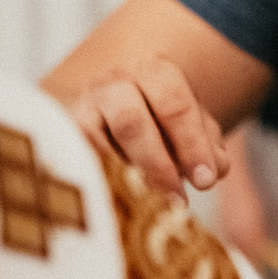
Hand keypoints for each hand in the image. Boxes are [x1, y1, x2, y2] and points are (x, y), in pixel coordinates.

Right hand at [60, 54, 229, 194]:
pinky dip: (100, 182)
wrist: (108, 109)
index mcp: (154, 71)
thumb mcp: (189, 125)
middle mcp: (113, 82)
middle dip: (158, 165)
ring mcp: (82, 107)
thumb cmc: (160, 121)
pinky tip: (120, 202)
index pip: (175, 105)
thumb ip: (207, 144)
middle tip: (178, 200)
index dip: (192, 145)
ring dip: (126, 178)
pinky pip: (77, 161)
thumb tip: (216, 168)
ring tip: (150, 206)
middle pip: (132, 122)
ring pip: (97, 143)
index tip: (206, 181)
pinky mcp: (61, 134)